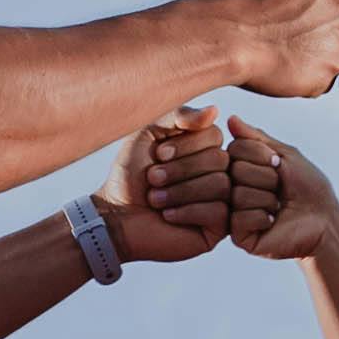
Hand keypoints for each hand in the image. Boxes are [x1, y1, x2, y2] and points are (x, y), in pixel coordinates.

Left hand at [107, 107, 230, 263]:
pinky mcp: (218, 227)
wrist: (117, 215)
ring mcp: (221, 200)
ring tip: (155, 199)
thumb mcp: (148, 133)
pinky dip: (188, 211)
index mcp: (205, 148)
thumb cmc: (131, 175)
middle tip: (153, 178)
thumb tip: (215, 110)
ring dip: (180, 191)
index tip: (158, 154)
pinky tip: (168, 215)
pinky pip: (219, 212)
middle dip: (180, 169)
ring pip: (220, 185)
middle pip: (220, 160)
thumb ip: (178, 116)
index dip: (186, 144)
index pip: (215, 134)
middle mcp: (218, 172)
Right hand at [209, 0, 338, 97]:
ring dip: (313, 48)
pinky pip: (325, 71)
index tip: (285, 3)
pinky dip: (307, 73)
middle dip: (317, 20)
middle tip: (283, 28)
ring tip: (279, 48)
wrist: (226, 34)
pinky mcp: (335, 63)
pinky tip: (281, 66)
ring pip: (334, 42)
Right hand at [224, 126, 338, 263]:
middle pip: (234, 170)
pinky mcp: (239, 236)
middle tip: (281, 190)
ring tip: (278, 207)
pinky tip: (272, 222)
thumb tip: (230, 118)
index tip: (279, 167)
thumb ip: (256, 138)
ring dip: (267, 198)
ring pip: (237, 193)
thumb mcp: (285, 155)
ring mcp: (235, 213)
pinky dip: (262, 217)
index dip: (261, 156)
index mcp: (243, 169)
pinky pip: (239, 218)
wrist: (324, 222)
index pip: (234, 149)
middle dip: (266, 177)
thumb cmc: (309, 188)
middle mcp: (234, 189)